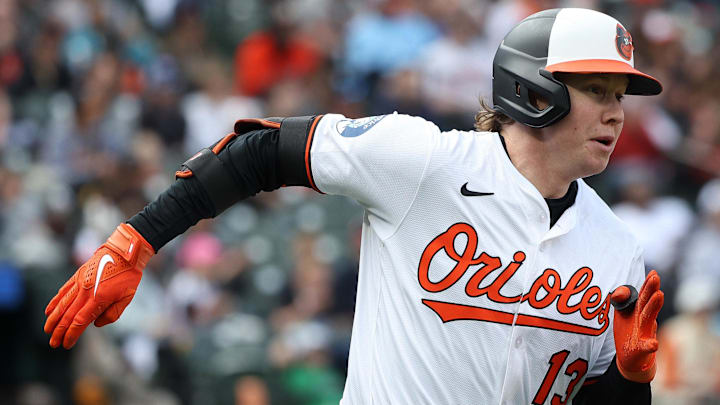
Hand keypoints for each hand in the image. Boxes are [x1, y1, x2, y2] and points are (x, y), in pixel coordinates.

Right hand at [44, 223, 153, 348]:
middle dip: (59, 331)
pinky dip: (55, 302)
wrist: (124, 252)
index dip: (71, 334)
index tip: (66, 344)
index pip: (79, 321)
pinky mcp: (77, 276)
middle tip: (53, 343)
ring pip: (62, 304)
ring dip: (53, 319)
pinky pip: (63, 291)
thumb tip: (95, 324)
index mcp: (98, 299)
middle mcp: (85, 292)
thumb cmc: (128, 276)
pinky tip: (48, 311)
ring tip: (47, 330)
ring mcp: (79, 283)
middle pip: (67, 315)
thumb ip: (112, 314)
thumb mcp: (127, 298)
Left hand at [610, 270, 663, 382]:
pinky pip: (646, 347)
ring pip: (649, 319)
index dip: (647, 285)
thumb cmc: (629, 332)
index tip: (653, 272)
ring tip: (659, 295)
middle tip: (656, 277)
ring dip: (653, 306)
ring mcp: (644, 334)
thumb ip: (621, 300)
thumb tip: (618, 292)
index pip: (644, 296)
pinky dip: (650, 345)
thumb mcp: (622, 314)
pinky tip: (653, 344)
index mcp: (638, 311)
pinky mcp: (641, 349)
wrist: (631, 358)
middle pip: (647, 303)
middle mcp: (643, 320)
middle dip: (651, 290)